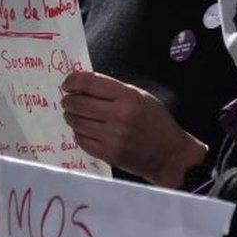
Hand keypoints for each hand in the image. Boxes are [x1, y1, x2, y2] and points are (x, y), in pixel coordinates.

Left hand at [61, 72, 207, 187]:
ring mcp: (113, 137)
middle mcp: (120, 116)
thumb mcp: (141, 96)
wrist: (170, 155)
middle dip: (68, 100)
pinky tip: (82, 130)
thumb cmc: (156, 121)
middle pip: (78, 103)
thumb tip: (82, 85)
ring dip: (70, 117)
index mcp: (129, 97)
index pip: (90, 82)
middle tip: (67, 101)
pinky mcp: (109, 154)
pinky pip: (82, 141)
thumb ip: (114, 90)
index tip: (67, 84)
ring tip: (72, 115)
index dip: (73, 81)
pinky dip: (78, 133)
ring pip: (77, 122)